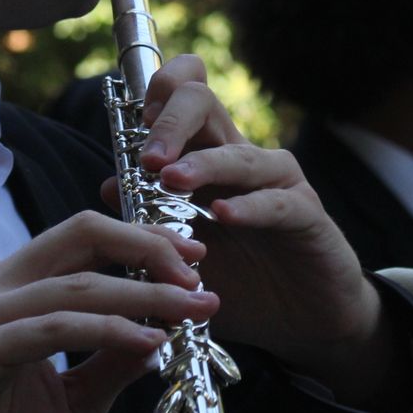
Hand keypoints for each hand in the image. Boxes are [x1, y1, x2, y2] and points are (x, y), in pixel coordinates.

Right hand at [0, 212, 217, 412]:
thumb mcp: (81, 397)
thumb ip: (115, 360)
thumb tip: (162, 331)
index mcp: (15, 286)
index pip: (85, 237)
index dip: (142, 238)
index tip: (194, 255)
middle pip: (81, 237)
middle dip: (147, 248)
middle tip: (196, 274)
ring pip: (77, 285)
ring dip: (143, 294)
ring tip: (190, 310)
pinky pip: (54, 330)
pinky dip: (108, 331)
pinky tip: (149, 340)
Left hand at [120, 55, 393, 405]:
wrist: (300, 322)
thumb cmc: (239, 280)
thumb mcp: (183, 252)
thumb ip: (148, 220)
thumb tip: (105, 187)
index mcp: (206, 156)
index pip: (183, 95)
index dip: (159, 90)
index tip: (134, 120)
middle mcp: (240, 157)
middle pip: (204, 104)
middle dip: (169, 121)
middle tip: (148, 159)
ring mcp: (277, 183)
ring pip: (238, 155)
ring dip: (201, 164)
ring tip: (169, 178)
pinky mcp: (307, 215)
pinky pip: (277, 203)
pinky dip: (249, 207)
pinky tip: (223, 214)